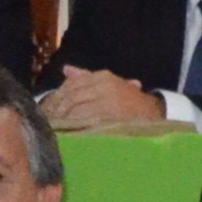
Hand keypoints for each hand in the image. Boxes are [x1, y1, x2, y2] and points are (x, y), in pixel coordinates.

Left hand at [39, 65, 172, 134]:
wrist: (154, 114)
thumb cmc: (129, 101)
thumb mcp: (110, 84)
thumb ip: (86, 77)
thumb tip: (66, 70)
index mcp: (104, 77)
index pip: (72, 84)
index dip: (57, 96)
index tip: (47, 108)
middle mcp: (105, 86)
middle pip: (72, 95)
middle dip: (57, 108)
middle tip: (47, 119)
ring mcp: (109, 101)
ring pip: (77, 108)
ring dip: (63, 118)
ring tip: (54, 126)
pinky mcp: (111, 117)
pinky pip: (86, 120)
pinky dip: (74, 125)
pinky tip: (67, 131)